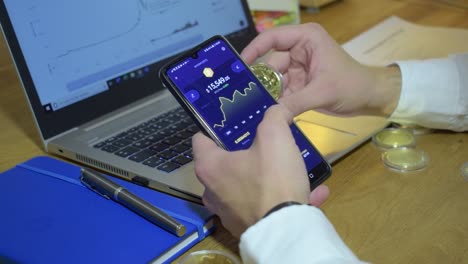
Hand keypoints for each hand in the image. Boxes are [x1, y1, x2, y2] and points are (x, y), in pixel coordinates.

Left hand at [192, 105, 328, 237]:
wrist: (285, 231)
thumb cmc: (272, 179)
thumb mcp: (275, 137)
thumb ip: (274, 116)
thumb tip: (278, 109)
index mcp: (210, 166)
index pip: (200, 138)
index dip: (215, 127)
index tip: (234, 122)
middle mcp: (212, 191)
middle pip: (225, 164)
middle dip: (246, 153)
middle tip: (266, 142)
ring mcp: (227, 212)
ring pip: (247, 186)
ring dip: (269, 177)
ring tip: (291, 168)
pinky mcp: (246, 227)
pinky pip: (265, 206)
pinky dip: (283, 198)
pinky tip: (311, 192)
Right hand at [241, 23, 400, 116]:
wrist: (370, 98)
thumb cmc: (352, 85)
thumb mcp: (322, 92)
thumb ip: (294, 103)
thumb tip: (271, 116)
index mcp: (306, 39)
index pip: (273, 38)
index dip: (254, 49)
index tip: (239, 66)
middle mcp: (299, 50)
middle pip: (270, 61)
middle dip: (259, 78)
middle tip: (241, 93)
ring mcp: (299, 67)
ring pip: (274, 79)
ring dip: (267, 92)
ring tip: (250, 106)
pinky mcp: (300, 83)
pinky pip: (281, 90)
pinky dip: (275, 100)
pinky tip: (265, 110)